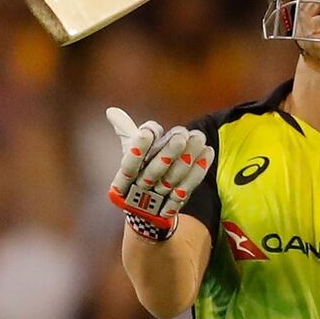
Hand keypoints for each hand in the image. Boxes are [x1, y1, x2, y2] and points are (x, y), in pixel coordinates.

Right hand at [106, 107, 213, 237]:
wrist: (146, 207)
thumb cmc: (138, 170)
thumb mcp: (130, 151)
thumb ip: (124, 130)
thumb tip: (111, 111)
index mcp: (126, 176)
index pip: (129, 163)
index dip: (138, 149)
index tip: (148, 132)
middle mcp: (141, 187)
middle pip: (154, 170)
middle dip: (168, 152)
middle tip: (181, 136)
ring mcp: (160, 196)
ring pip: (173, 178)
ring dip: (187, 158)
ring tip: (199, 138)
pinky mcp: (177, 201)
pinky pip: (188, 187)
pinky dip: (199, 169)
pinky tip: (208, 152)